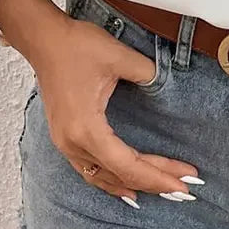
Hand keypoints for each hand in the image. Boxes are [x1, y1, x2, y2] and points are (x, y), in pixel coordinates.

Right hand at [26, 14, 200, 205]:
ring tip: (162, 188)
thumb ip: (148, 73)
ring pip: (103, 177)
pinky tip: (125, 186)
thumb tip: (165, 84)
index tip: (184, 180)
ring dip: (134, 184)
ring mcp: (65, 142)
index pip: (129, 165)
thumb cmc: (75, 46)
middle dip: (154, 182)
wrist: (44, 39)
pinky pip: (90, 169)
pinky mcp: (64, 136)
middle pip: (119, 175)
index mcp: (86, 128)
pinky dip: (111, 180)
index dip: (159, 175)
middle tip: (184, 187)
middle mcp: (73, 143)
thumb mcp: (119, 56)